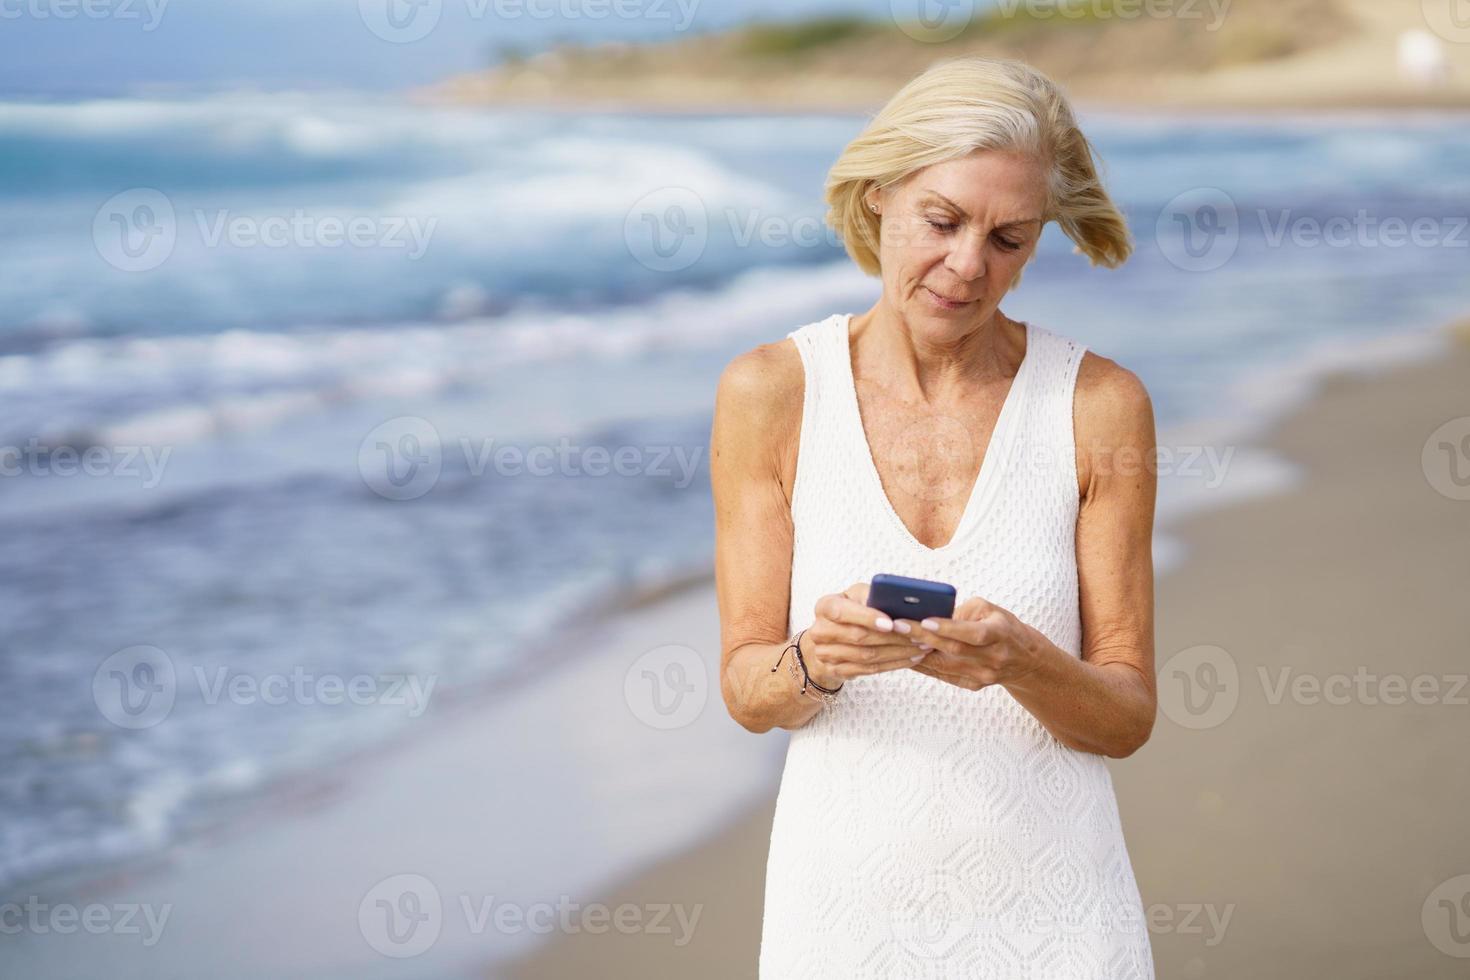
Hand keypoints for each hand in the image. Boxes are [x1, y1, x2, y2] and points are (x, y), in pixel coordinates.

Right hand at [801, 583, 929, 688]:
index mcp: (824, 606)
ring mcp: (825, 654)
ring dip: (898, 652)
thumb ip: (873, 595)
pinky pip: (869, 670)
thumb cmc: (851, 609)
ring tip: (921, 647)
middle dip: (892, 637)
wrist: (830, 637)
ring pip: (867, 656)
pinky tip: (911, 658)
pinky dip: (893, 664)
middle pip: (858, 637)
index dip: (867, 618)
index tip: (892, 622)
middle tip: (919, 634)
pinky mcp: (836, 671)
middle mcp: (820, 631)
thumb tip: (900, 601)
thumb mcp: (857, 595)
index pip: (842, 612)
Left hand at [901, 596, 1041, 691]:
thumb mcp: (988, 610)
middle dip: (923, 637)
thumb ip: (960, 611)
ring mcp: (984, 675)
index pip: (972, 633)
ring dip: (918, 653)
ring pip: (945, 666)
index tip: (924, 620)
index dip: (948, 628)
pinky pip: (944, 676)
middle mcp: (993, 657)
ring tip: (896, 640)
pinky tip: (905, 655)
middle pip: (954, 650)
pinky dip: (924, 666)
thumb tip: (926, 613)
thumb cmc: (1001, 626)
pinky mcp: (974, 685)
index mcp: (999, 634)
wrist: (1025, 660)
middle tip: (897, 626)